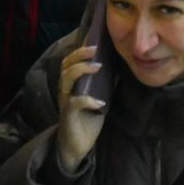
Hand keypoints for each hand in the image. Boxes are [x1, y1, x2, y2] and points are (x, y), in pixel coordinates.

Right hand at [56, 44, 106, 173]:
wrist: (76, 146)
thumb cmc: (87, 120)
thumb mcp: (98, 100)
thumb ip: (104, 86)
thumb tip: (118, 71)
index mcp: (72, 84)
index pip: (71, 61)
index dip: (80, 49)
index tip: (94, 38)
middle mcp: (65, 89)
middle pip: (66, 65)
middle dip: (79, 55)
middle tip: (95, 49)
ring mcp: (65, 101)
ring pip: (66, 79)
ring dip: (81, 71)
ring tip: (98, 67)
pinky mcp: (68, 115)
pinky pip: (74, 103)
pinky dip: (87, 100)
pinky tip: (99, 102)